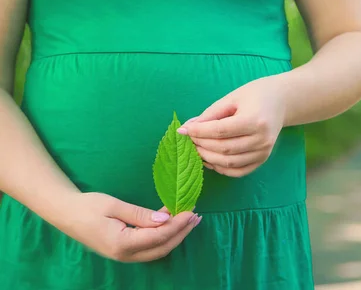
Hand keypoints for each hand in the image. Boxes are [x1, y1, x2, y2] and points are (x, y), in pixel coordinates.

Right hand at [56, 192, 200, 261]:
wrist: (65, 213)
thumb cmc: (87, 206)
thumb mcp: (114, 205)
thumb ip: (140, 215)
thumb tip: (165, 220)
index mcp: (122, 243)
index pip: (158, 236)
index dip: (177, 225)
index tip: (191, 212)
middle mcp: (125, 254)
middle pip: (162, 247)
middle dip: (182, 232)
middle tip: (196, 216)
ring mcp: (124, 255)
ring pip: (158, 250)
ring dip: (175, 235)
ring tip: (190, 219)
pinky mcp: (124, 250)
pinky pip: (150, 247)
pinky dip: (163, 236)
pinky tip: (171, 222)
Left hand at [177, 76, 285, 177]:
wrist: (281, 101)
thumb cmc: (255, 95)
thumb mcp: (231, 98)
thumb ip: (210, 115)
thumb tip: (188, 128)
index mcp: (255, 120)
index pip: (220, 131)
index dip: (199, 132)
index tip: (183, 130)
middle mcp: (262, 139)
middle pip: (224, 149)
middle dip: (201, 145)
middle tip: (188, 140)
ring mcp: (264, 152)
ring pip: (229, 163)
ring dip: (208, 158)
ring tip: (196, 149)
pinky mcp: (263, 159)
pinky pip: (239, 171)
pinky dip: (222, 169)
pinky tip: (210, 160)